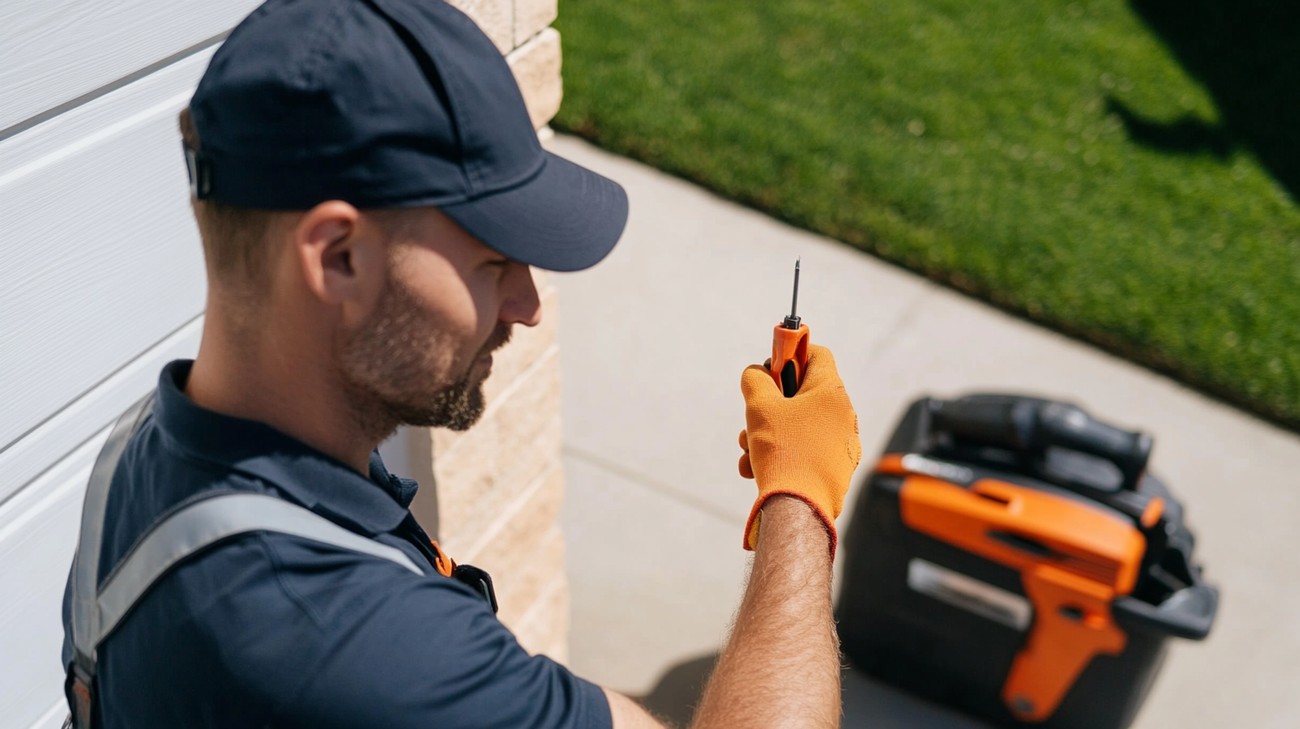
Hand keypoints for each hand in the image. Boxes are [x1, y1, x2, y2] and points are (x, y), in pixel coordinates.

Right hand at [738, 344, 861, 553]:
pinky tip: (754, 469)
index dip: (790, 353)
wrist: (799, 507)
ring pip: (797, 426)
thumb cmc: (782, 450)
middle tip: (752, 416)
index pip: (816, 354)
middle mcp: (843, 415)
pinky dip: (779, 454)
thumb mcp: (760, 406)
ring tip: (747, 450)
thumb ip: (755, 380)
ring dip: (767, 433)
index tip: (770, 366)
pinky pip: (803, 450)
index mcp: (832, 393)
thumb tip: (756, 374)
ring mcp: (841, 444)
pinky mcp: (834, 468)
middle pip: (802, 394)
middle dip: (770, 404)